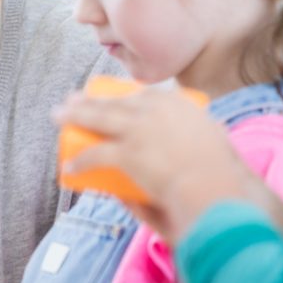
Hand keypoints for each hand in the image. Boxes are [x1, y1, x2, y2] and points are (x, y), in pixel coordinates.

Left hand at [54, 89, 248, 240]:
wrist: (220, 188)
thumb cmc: (224, 174)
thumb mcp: (211, 149)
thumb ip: (192, 148)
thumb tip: (178, 144)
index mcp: (178, 104)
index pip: (143, 94)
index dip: (124, 96)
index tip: (114, 100)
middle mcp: (155, 111)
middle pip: (114, 101)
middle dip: (90, 99)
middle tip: (74, 100)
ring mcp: (139, 130)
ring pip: (97, 118)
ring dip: (74, 116)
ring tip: (59, 116)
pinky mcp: (128, 152)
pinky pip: (96, 155)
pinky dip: (80, 161)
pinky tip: (69, 166)